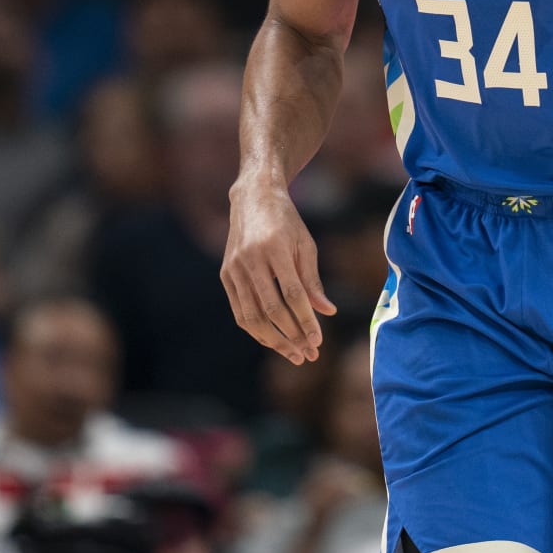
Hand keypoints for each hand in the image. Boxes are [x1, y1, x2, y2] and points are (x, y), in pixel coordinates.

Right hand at [222, 180, 336, 364]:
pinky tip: (273, 340)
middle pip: (271, 310)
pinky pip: (239, 311)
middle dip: (291, 336)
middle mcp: (251, 259)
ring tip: (293, 354)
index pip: (293, 295)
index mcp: (276, 248)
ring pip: (252, 316)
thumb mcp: (306, 245)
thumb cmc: (286, 222)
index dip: (306, 321)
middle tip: (308, 354)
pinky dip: (256, 329)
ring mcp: (234, 268)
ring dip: (273, 340)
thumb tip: (327, 311)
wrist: (253, 198)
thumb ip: (313, 280)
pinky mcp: (225, 274)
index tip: (319, 340)